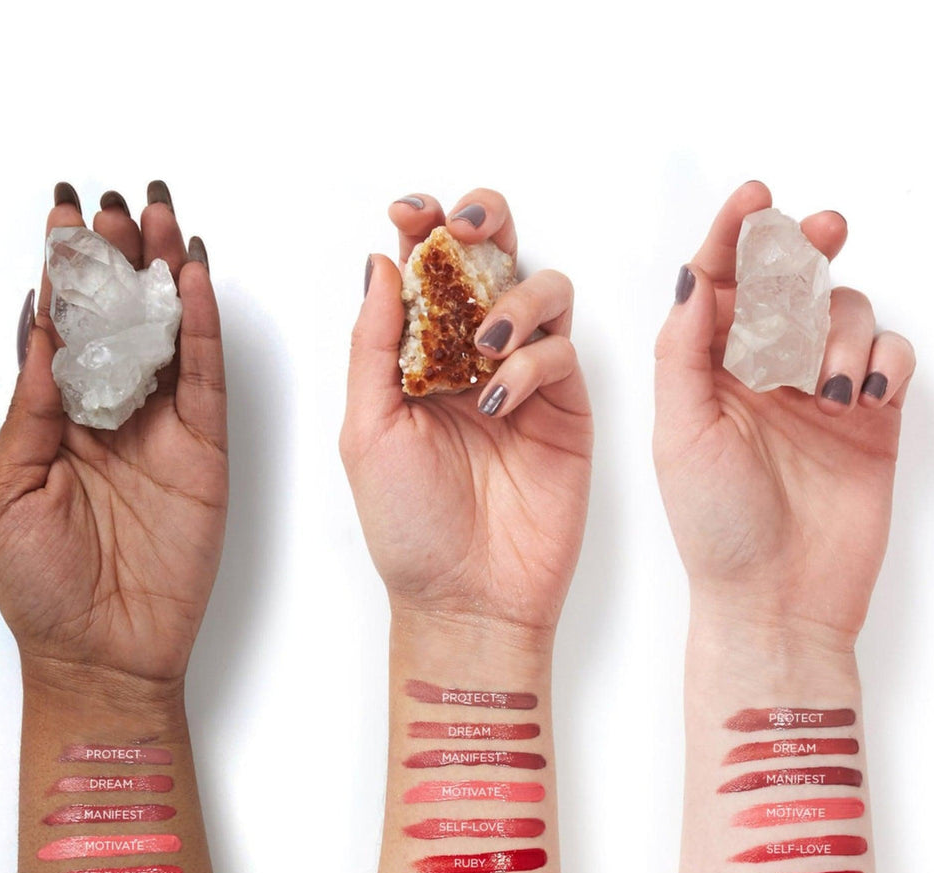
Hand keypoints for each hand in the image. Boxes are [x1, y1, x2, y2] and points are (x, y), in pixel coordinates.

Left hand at [0, 182, 226, 691]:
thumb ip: (31, 405)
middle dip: (119, 259)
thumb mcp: (8, 489)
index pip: (62, 329)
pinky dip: (204, 328)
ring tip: (163, 221)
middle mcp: (111, 414)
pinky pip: (207, 379)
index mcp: (55, 418)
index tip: (63, 218)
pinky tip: (195, 282)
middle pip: (119, 319)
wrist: (101, 653)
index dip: (64, 272)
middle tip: (119, 204)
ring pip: (168, 336)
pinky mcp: (206, 450)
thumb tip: (39, 327)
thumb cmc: (40, 585)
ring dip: (166, 278)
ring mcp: (162, 430)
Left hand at [340, 189, 591, 634]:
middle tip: (468, 232)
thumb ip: (373, 345)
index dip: (422, 228)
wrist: (466, 598)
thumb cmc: (408, 526)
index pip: (425, 272)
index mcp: (417, 358)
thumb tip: (380, 263)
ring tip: (486, 341)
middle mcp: (472, 358)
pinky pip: (563, 351)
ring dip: (515, 295)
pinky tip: (500, 399)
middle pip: (493, 260)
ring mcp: (524, 379)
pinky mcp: (566, 407)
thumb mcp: (367, 430)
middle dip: (484, 225)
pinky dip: (533, 359)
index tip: (410, 212)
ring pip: (543, 290)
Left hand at [654, 181, 914, 646]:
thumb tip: (693, 277)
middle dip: (802, 251)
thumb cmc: (715, 527)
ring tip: (828, 386)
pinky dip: (887, 356)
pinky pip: (891, 354)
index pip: (720, 287)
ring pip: (842, 311)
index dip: (734, 237)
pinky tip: (868, 391)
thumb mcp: (681, 434)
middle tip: (820, 231)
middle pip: (787, 283)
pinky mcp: (871, 417)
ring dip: (840, 330)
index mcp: (704, 373)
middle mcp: (760, 373)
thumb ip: (683, 353)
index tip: (755, 197)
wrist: (777, 600)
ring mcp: (818, 392)